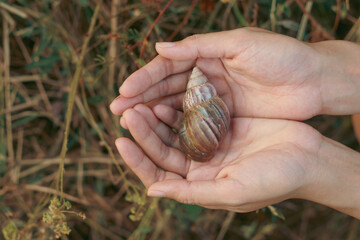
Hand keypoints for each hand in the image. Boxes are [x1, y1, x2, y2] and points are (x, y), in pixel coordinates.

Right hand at [110, 27, 324, 119]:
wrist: (314, 80)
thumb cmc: (280, 56)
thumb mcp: (240, 44)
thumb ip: (200, 46)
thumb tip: (159, 47)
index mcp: (207, 55)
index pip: (167, 67)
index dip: (144, 79)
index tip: (123, 92)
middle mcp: (206, 77)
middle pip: (166, 88)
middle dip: (141, 99)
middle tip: (118, 112)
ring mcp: (214, 99)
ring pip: (176, 107)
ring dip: (154, 115)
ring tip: (131, 125)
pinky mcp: (224, 117)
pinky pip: (195, 123)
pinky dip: (177, 129)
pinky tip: (161, 136)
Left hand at [115, 103, 323, 210]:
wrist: (308, 158)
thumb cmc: (273, 180)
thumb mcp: (231, 191)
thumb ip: (191, 193)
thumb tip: (150, 190)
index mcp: (198, 184)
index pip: (158, 173)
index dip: (138, 158)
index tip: (121, 141)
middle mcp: (200, 165)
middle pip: (162, 148)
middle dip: (144, 132)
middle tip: (128, 113)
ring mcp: (210, 143)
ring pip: (174, 130)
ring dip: (157, 117)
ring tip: (141, 103)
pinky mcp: (221, 125)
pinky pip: (193, 115)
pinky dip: (180, 108)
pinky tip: (167, 98)